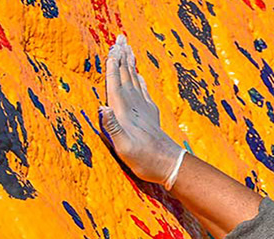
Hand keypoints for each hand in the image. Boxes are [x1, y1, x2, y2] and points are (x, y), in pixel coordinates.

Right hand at [100, 34, 184, 187]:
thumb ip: (113, 128)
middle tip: (121, 38)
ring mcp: (144, 109)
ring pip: (134, 80)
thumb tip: (102, 108)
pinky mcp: (150, 115)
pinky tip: (139, 74)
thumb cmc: (145, 159)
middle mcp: (134, 107)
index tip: (111, 49)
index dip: (112, 67)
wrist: (170, 165)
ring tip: (127, 48)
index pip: (116, 84)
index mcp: (124, 112)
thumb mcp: (124, 148)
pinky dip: (139, 80)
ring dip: (130, 64)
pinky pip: (143, 91)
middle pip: (126, 76)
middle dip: (122, 57)